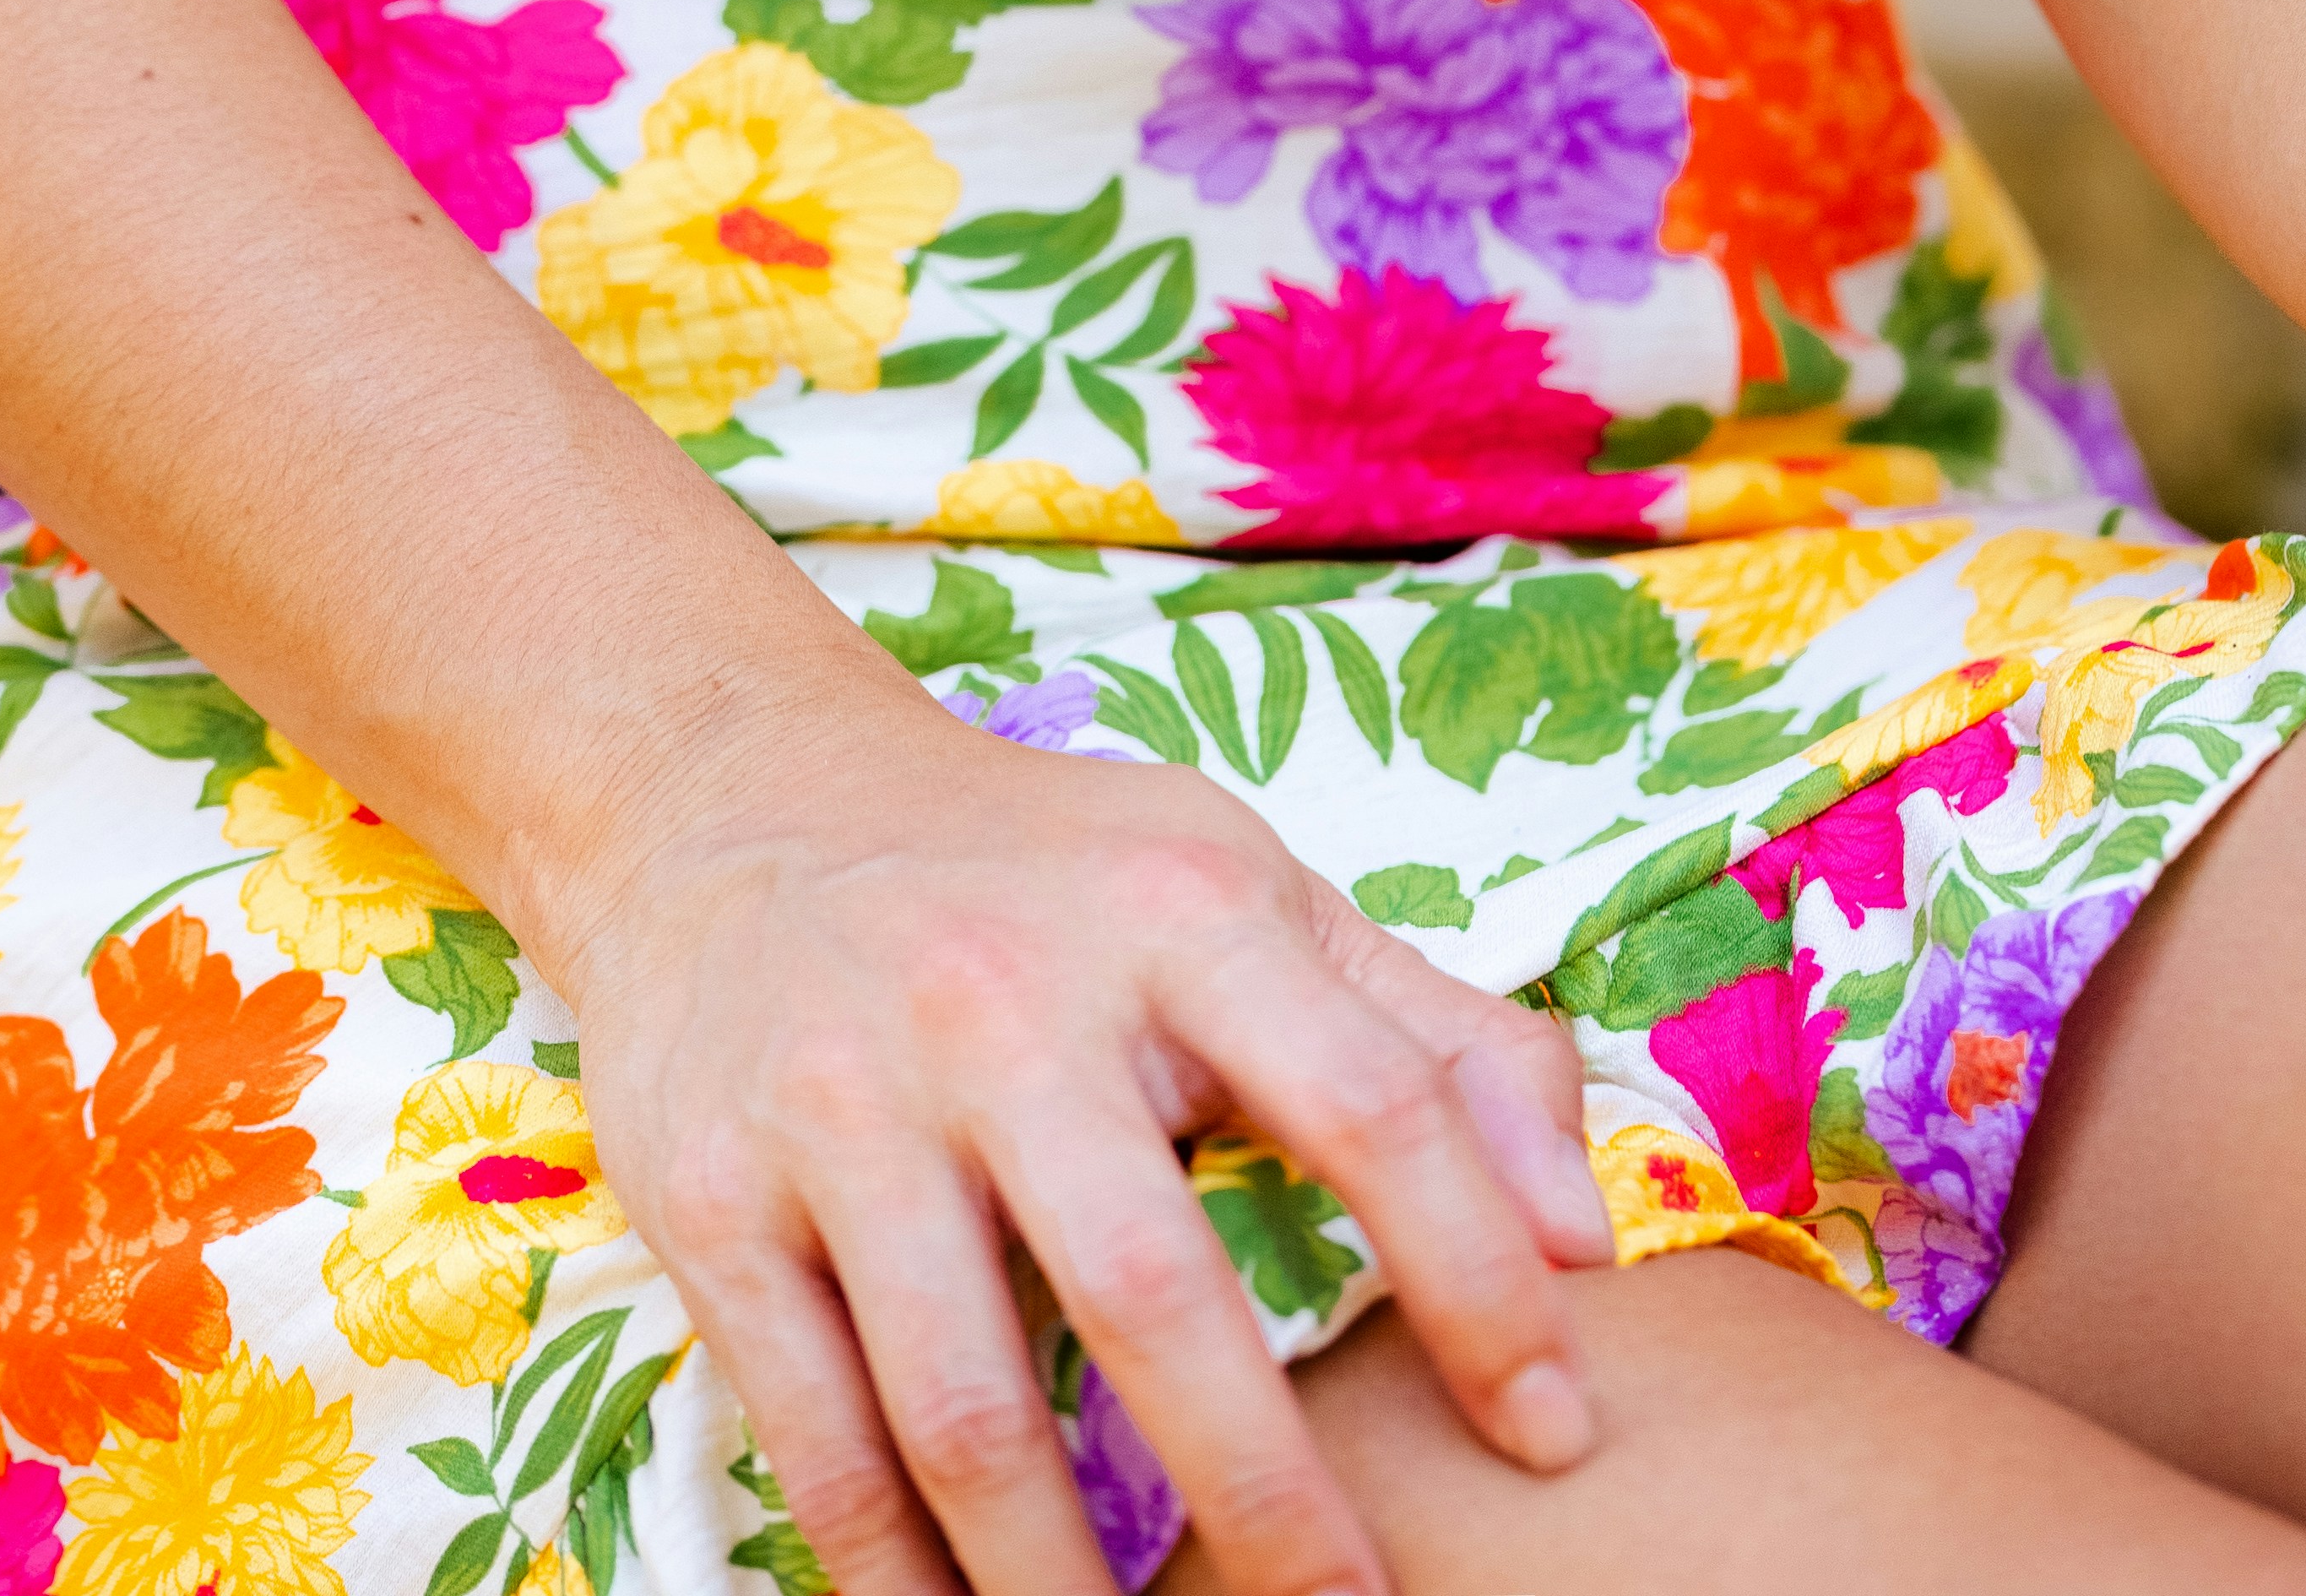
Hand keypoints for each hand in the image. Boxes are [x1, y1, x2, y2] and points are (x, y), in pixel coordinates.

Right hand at [540, 679, 1611, 1595]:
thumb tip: (1588, 1234)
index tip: (1556, 1435)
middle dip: (1270, 1504)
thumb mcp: (1242, 891)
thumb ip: (1433, 1039)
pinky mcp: (717, 1198)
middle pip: (1153, 1300)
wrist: (729, 791)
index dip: (1480, 1283)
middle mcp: (1001, 998)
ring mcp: (845, 1100)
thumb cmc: (1041, 876)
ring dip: (1074, 1591)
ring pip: (972, 1412)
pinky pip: (824, 1441)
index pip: (1369, 1104)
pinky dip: (906, 1583)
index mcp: (1172, 909)